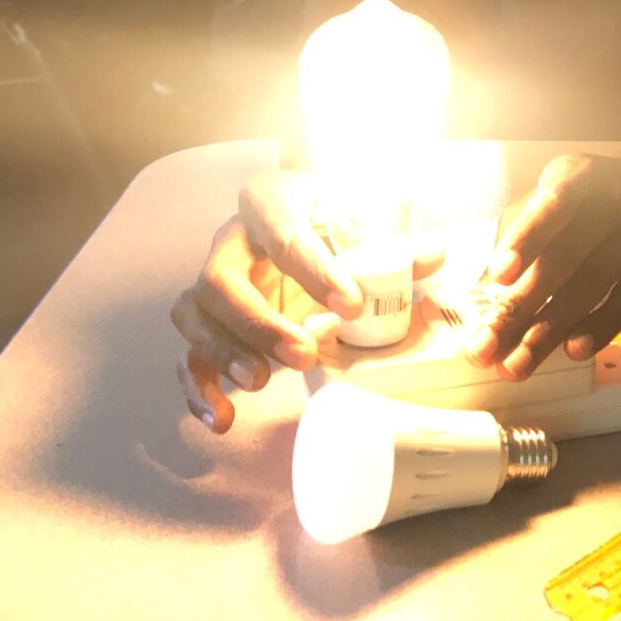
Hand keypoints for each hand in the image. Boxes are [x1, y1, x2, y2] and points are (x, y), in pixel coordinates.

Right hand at [170, 168, 441, 433]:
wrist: (303, 216)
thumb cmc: (333, 220)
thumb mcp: (364, 223)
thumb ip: (395, 245)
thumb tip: (433, 256)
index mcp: (269, 202)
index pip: (284, 233)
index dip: (314, 270)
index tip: (351, 305)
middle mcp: (231, 241)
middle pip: (219, 279)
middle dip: (258, 322)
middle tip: (303, 354)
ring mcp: (211, 282)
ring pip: (193, 315)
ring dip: (224, 352)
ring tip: (261, 382)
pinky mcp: (206, 322)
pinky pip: (186, 354)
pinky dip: (199, 388)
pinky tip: (224, 418)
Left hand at [468, 148, 620, 380]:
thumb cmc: (592, 196)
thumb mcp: (560, 190)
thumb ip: (529, 233)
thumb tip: (489, 293)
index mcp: (579, 177)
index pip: (553, 206)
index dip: (526, 239)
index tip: (499, 275)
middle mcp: (613, 202)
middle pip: (565, 257)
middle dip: (521, 306)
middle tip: (484, 347)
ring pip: (592, 285)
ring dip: (549, 330)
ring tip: (515, 365)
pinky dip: (599, 328)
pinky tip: (572, 350)